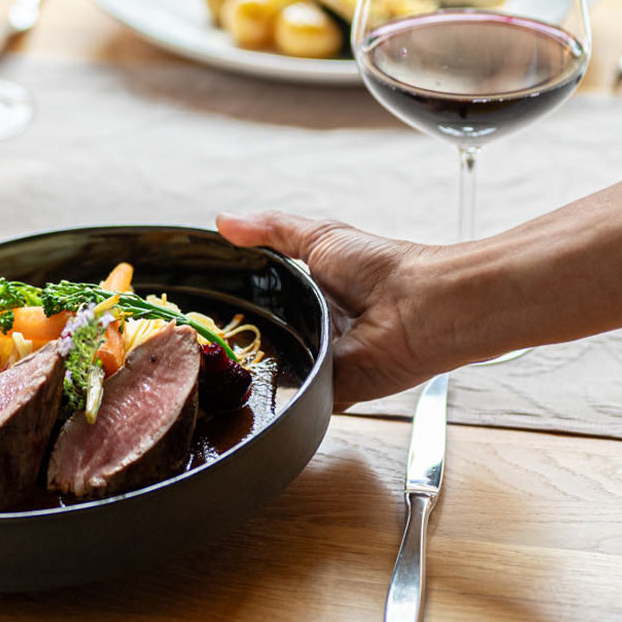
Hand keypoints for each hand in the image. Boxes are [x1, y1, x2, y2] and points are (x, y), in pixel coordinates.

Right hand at [216, 211, 453, 408]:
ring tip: (232, 361)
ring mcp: (324, 364)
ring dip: (262, 367)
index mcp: (314, 294)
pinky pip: (299, 400)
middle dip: (242, 340)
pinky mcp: (332, 393)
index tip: (202, 301)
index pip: (265, 304)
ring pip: (277, 373)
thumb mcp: (319, 236)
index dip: (237, 303)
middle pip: (266, 341)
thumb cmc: (383, 267)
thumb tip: (223, 220)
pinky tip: (271, 382)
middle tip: (210, 336)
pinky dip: (288, 395)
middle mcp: (317, 330)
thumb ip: (271, 230)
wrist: (419, 307)